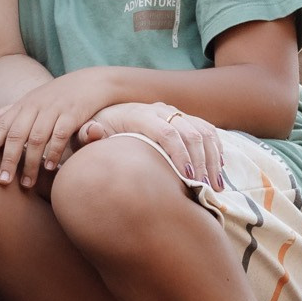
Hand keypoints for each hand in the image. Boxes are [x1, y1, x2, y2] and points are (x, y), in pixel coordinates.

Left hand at [0, 69, 119, 189]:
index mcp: (24, 105)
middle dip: (9, 158)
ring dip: (31, 162)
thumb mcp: (31, 100)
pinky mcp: (72, 114)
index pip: (4, 123)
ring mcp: (54, 109)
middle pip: (17, 134)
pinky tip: (50, 168)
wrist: (90, 81)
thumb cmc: (56, 95)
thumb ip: (8, 112)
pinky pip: (60, 134)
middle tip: (3, 181)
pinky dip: (54, 151)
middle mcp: (36, 106)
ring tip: (27, 183)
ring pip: (37, 137)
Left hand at [82, 101, 225, 190]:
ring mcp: (172, 113)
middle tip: (206, 189)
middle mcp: (159, 110)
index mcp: (138, 114)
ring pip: (202, 131)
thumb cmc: (95, 131)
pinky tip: (217, 169)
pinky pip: (206, 129)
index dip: (180, 156)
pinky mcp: (181, 118)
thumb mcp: (84, 134)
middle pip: (190, 133)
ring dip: (212, 158)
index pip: (168, 133)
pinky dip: (215, 148)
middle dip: (201, 162)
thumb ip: (88, 135)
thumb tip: (95, 131)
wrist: (102, 116)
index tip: (188, 179)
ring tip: (215, 186)